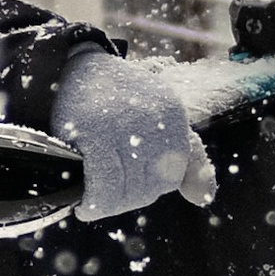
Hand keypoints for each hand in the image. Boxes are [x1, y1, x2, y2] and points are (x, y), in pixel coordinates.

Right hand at [52, 48, 216, 221]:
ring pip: (126, 191)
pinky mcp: (94, 133)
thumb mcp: (159, 119)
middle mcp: (156, 120)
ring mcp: (125, 126)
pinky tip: (84, 207)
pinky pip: (102, 188)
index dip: (148, 188)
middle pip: (150, 188)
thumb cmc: (116, 100)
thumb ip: (189, 158)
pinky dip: (93, 204)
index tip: (126, 183)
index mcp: (174, 115)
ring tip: (94, 201)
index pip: (173, 177)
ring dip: (108, 205)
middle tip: (105, 195)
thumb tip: (203, 198)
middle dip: (126, 199)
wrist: (71, 69)